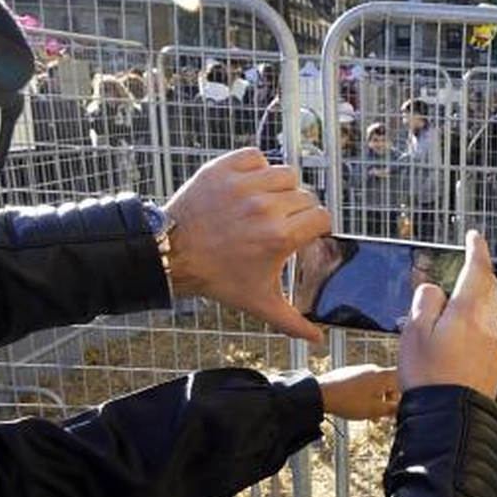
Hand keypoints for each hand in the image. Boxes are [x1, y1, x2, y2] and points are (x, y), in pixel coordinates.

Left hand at [164, 148, 329, 342]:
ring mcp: (244, 185)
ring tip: (268, 202)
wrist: (175, 255)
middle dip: (298, 210)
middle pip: (305, 195)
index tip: (304, 233)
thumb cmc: (217, 278)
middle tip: (282, 223)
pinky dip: (257, 167)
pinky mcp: (224, 169)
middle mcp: (265, 207)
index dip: (316, 227)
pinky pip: (256, 156)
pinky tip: (251, 185)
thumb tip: (318, 339)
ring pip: (285, 173)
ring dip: (282, 186)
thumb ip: (293, 322)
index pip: (321, 217)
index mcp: (279, 237)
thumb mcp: (258, 303)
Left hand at [317, 364, 399, 420]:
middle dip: (388, 400)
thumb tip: (401, 408)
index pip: (403, 380)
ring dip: (376, 400)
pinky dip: (365, 395)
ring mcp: (360, 370)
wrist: (321, 394)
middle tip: (383, 415)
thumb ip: (392, 409)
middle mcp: (373, 369)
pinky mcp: (350, 373)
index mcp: (383, 375)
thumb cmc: (348, 401)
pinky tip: (357, 406)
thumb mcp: (374, 410)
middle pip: (389, 384)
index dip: (404, 394)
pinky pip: (363, 383)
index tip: (398, 407)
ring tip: (369, 414)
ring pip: (375, 385)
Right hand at [398, 230, 496, 398]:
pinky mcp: (496, 368)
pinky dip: (474, 334)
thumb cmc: (427, 376)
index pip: (477, 271)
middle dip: (478, 277)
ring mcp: (496, 349)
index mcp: (468, 313)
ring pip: (486, 317)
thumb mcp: (414, 333)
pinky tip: (457, 348)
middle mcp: (488, 327)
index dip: (476, 250)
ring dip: (472, 310)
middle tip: (468, 268)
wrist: (450, 421)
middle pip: (487, 292)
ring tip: (450, 319)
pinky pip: (486, 340)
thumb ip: (426, 302)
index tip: (474, 237)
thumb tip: (436, 290)